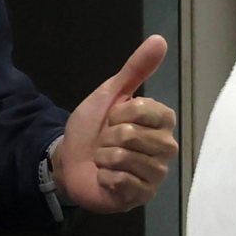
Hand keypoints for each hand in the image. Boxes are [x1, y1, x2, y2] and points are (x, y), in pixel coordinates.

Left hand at [55, 34, 176, 212]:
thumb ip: (135, 69)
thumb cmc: (93, 128)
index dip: (120, 112)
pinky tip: (107, 178)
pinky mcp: (143, 196)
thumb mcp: (110, 94)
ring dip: (104, 157)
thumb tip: (160, 39)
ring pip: (125, 158)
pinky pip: (122, 181)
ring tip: (105, 160)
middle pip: (132, 135)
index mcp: (163, 122)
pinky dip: (105, 177)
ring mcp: (156, 174)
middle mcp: (166, 148)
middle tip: (106, 141)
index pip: (145, 110)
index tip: (113, 118)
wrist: (69, 160)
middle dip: (108, 136)